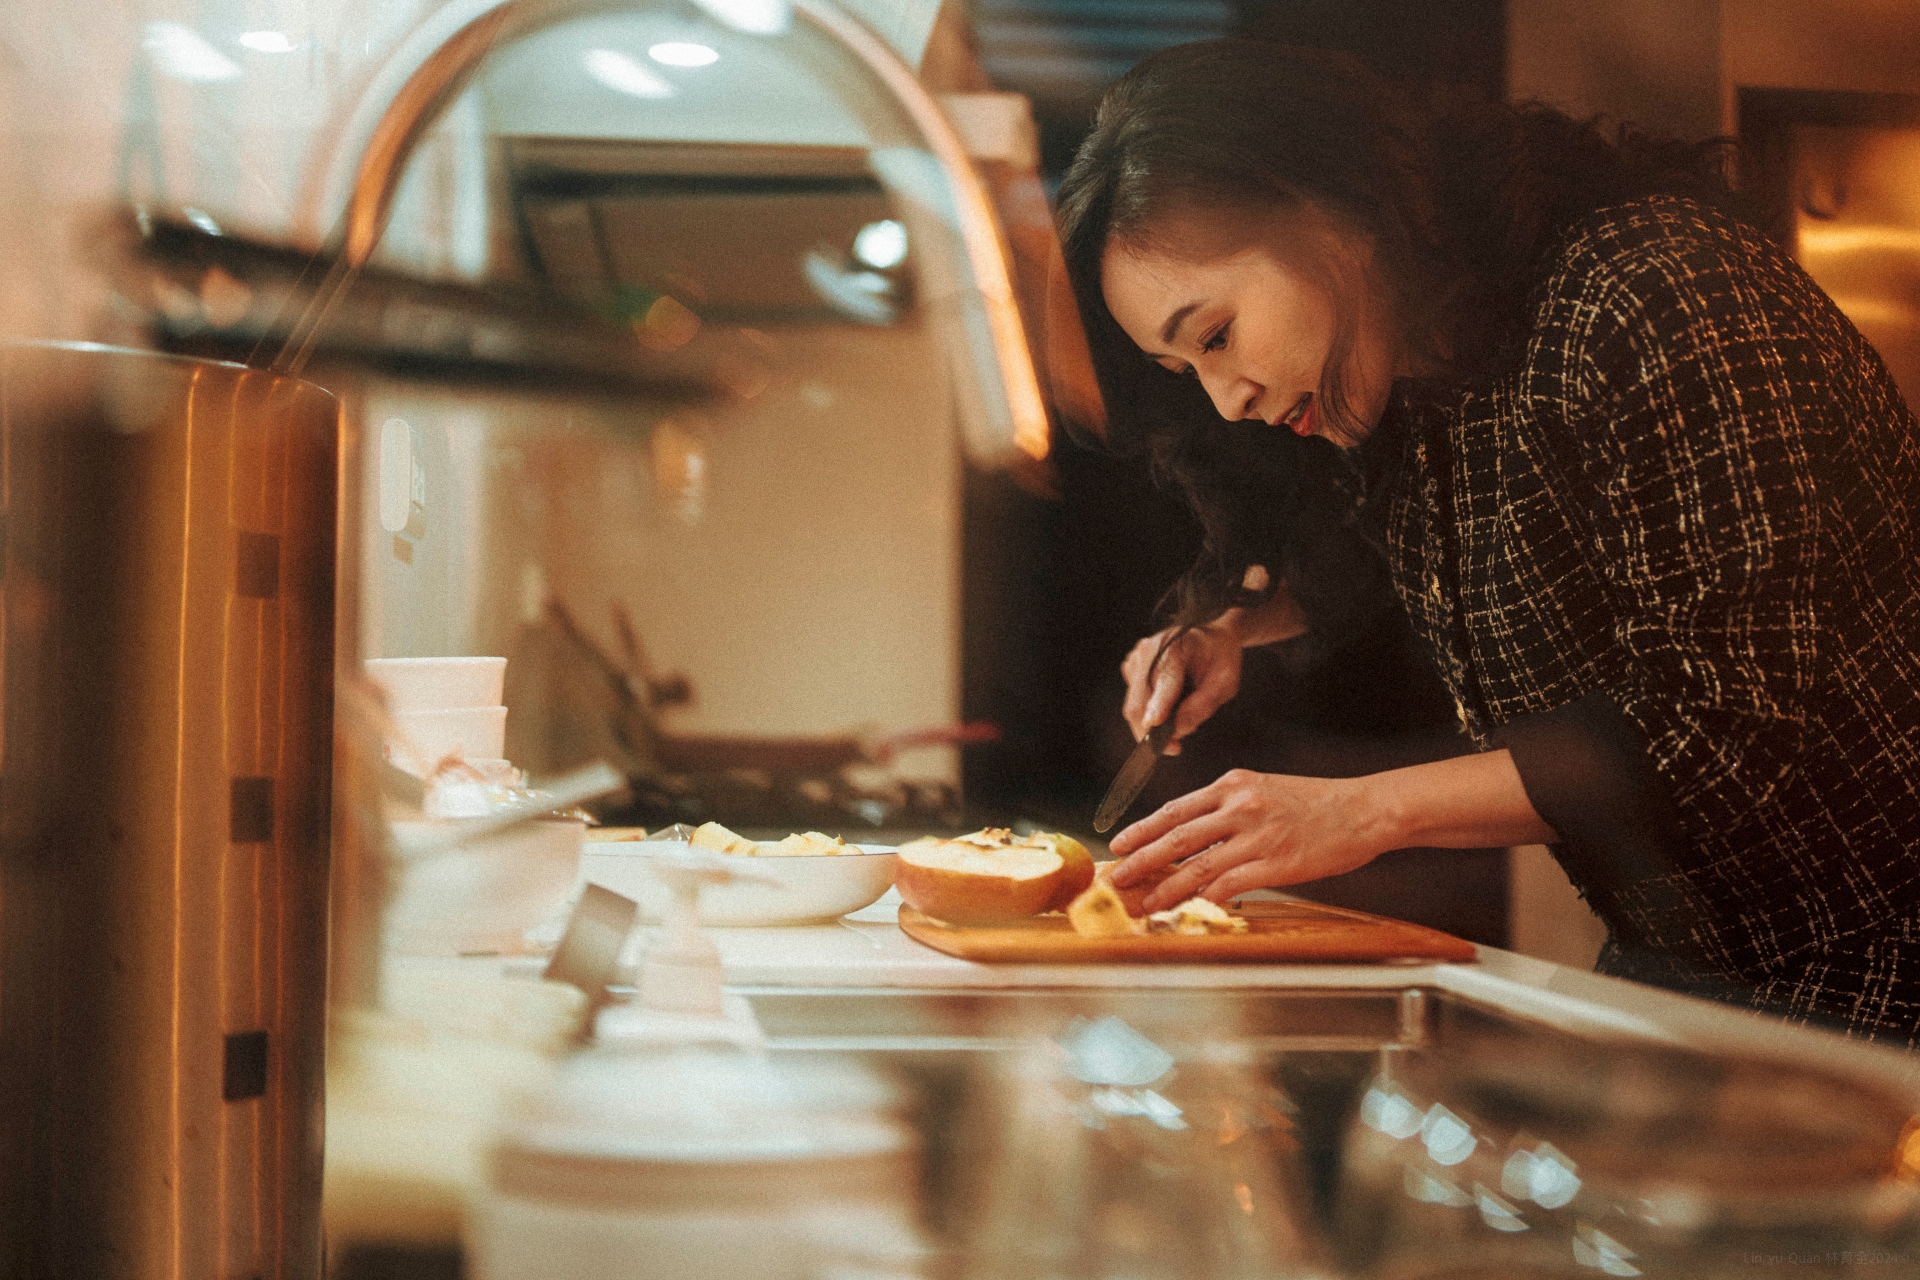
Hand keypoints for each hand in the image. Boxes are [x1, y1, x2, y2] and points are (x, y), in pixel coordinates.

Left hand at [1105, 769, 1390, 911]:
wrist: (1364, 808)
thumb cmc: (1314, 803)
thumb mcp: (1263, 789)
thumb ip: (1226, 809)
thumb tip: (1189, 837)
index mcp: (1232, 785)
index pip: (1175, 810)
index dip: (1142, 829)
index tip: (1118, 844)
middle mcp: (1240, 806)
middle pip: (1177, 837)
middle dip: (1141, 860)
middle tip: (1116, 878)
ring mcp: (1259, 835)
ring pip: (1198, 865)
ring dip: (1167, 887)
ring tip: (1146, 902)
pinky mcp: (1278, 863)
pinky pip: (1232, 883)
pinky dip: (1208, 897)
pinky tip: (1193, 907)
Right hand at [1120, 619, 1244, 756]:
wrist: (1211, 638)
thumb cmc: (1220, 657)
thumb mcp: (1225, 682)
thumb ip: (1203, 705)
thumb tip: (1178, 730)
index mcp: (1173, 646)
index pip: (1164, 680)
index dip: (1159, 705)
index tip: (1154, 726)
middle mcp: (1146, 651)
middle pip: (1139, 702)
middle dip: (1154, 731)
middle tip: (1175, 747)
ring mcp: (1134, 661)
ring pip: (1133, 707)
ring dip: (1153, 724)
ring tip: (1180, 719)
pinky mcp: (1130, 671)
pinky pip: (1134, 703)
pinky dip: (1150, 714)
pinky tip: (1169, 706)